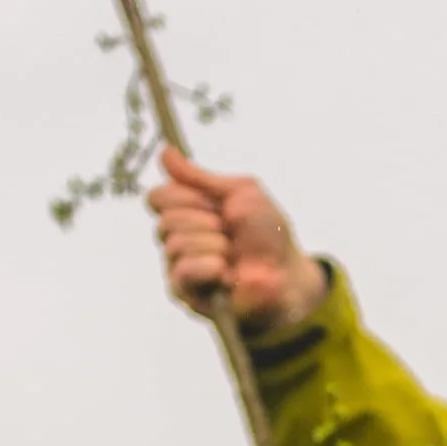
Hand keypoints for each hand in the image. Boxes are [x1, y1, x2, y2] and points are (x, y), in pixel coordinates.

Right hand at [147, 145, 327, 331]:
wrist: (288, 274)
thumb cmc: (267, 234)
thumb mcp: (240, 192)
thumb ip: (200, 176)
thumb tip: (164, 151)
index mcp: (186, 211)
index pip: (158, 197)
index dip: (187, 197)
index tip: (216, 203)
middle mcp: (176, 238)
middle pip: (167, 219)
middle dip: (207, 221)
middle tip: (230, 231)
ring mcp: (178, 266)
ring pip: (176, 244)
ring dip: (215, 244)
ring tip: (233, 253)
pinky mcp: (186, 293)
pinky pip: (183, 271)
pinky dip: (209, 266)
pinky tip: (226, 271)